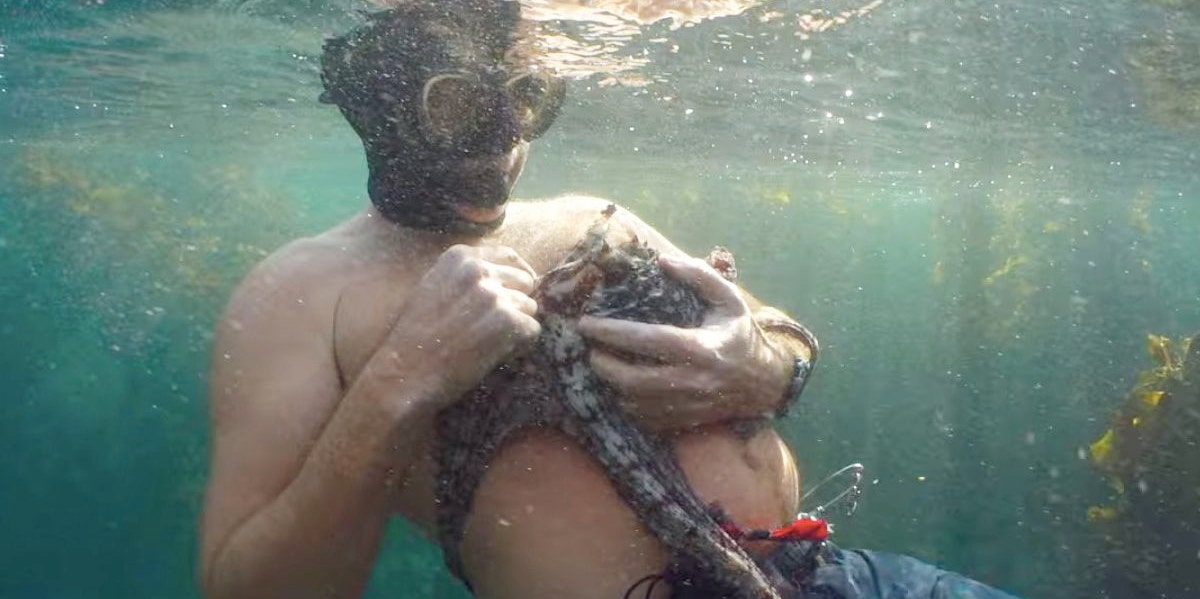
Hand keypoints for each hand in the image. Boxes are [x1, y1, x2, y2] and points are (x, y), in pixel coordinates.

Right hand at [381, 244, 540, 405]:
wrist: (405, 373)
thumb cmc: (415, 337)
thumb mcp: (433, 287)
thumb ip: (466, 275)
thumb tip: (506, 273)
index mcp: (460, 257)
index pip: (508, 257)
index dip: (512, 279)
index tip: (509, 296)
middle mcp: (479, 270)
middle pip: (524, 281)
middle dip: (515, 303)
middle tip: (491, 327)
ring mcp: (495, 296)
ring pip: (529, 307)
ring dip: (515, 327)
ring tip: (485, 343)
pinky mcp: (508, 323)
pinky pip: (532, 331)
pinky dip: (519, 346)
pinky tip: (492, 355)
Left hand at [577, 253, 788, 429]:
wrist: (765, 384)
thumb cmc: (741, 335)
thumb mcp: (729, 299)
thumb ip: (699, 275)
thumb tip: (662, 260)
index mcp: (702, 348)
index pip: (649, 341)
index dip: (614, 333)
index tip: (586, 323)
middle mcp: (692, 381)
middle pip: (634, 379)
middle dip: (604, 364)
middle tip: (590, 348)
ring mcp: (687, 406)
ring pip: (634, 402)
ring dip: (611, 384)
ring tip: (601, 364)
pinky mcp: (683, 421)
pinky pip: (644, 419)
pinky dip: (626, 403)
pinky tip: (621, 386)